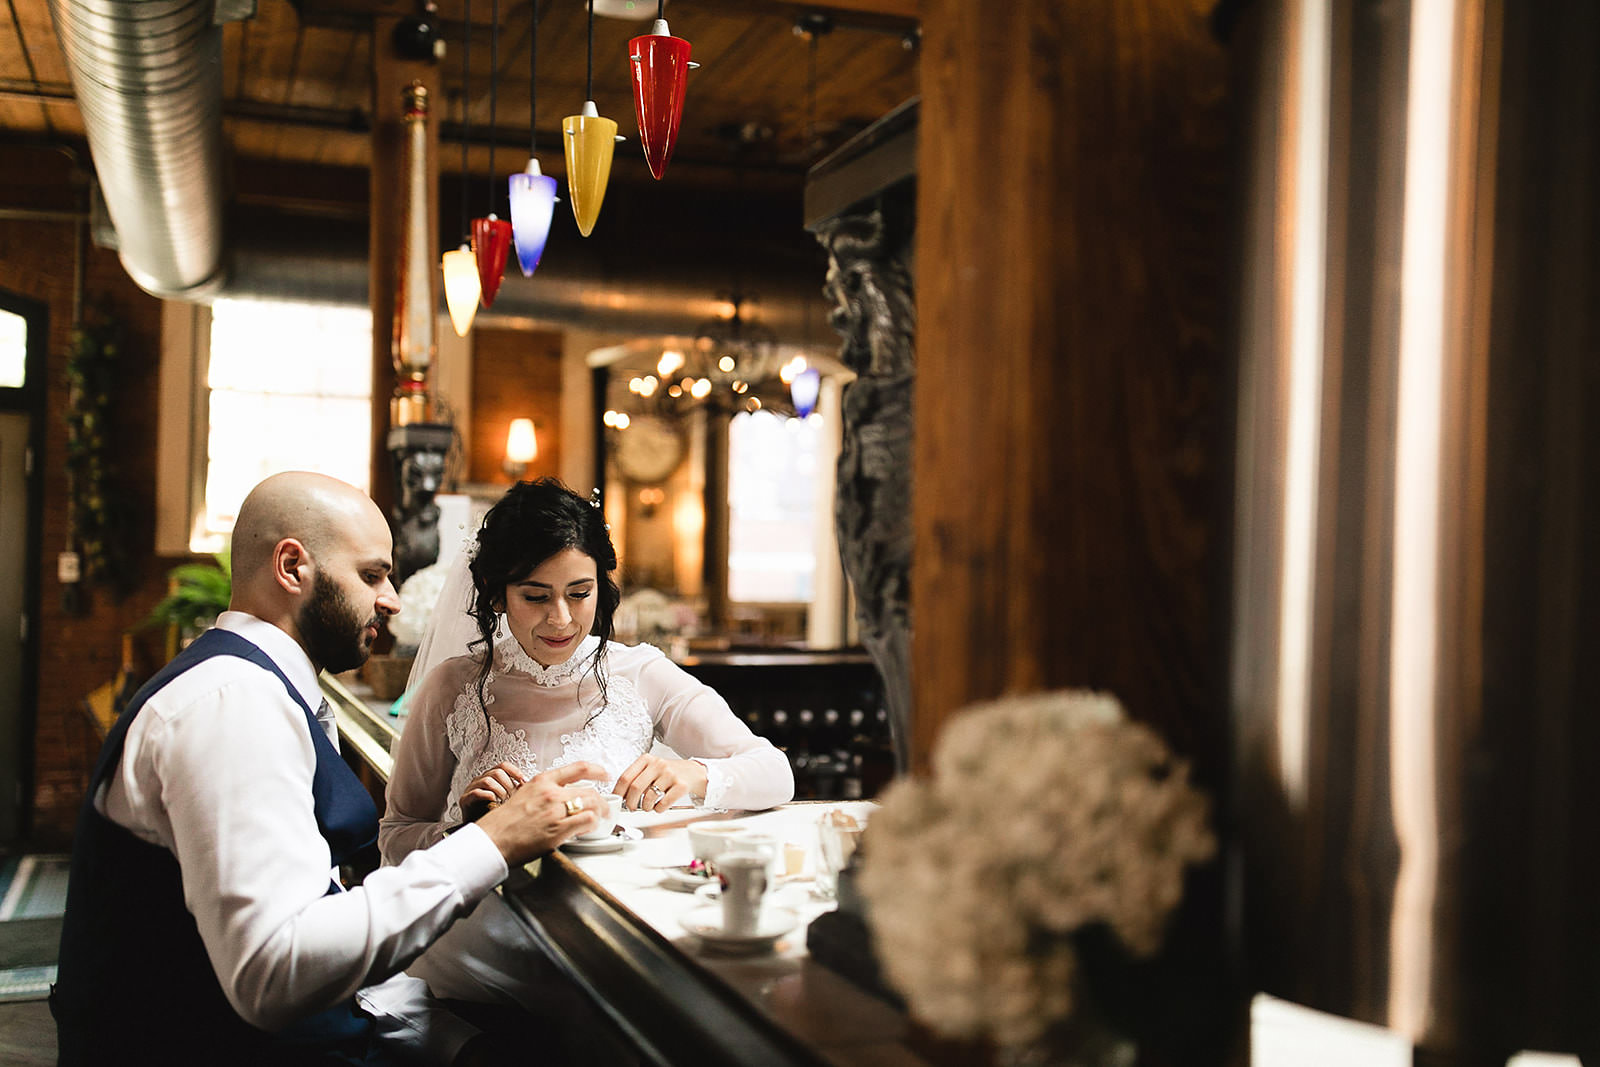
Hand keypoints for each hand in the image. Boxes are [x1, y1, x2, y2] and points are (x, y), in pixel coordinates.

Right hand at [459, 761, 528, 822]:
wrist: (479, 831)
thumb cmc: (493, 814)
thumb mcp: (507, 800)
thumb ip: (515, 791)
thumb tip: (528, 786)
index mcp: (491, 777)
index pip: (503, 766)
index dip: (514, 771)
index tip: (523, 780)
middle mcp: (480, 780)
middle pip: (497, 772)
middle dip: (508, 784)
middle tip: (513, 795)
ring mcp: (472, 788)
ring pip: (487, 781)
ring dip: (499, 791)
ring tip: (504, 801)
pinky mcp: (465, 799)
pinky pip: (477, 792)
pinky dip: (488, 797)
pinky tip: (494, 803)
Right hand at [475, 762, 607, 865]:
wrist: (491, 840)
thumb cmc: (502, 822)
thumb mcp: (522, 795)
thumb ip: (542, 793)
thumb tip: (558, 797)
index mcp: (541, 782)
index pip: (578, 768)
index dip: (597, 770)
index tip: (604, 774)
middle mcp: (551, 794)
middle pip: (590, 791)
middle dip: (602, 800)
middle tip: (605, 807)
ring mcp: (555, 812)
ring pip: (592, 805)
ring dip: (600, 813)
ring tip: (600, 819)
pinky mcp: (558, 830)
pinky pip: (587, 821)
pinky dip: (592, 825)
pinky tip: (587, 829)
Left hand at [613, 755, 706, 812]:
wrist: (693, 772)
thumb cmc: (669, 772)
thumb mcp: (651, 768)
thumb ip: (636, 778)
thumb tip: (620, 795)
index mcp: (646, 760)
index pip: (625, 777)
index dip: (618, 792)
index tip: (617, 800)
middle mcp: (658, 764)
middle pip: (635, 788)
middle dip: (630, 803)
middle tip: (631, 808)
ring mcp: (670, 774)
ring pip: (649, 797)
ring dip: (645, 807)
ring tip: (648, 806)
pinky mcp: (680, 785)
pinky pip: (663, 803)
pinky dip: (658, 809)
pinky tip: (660, 806)